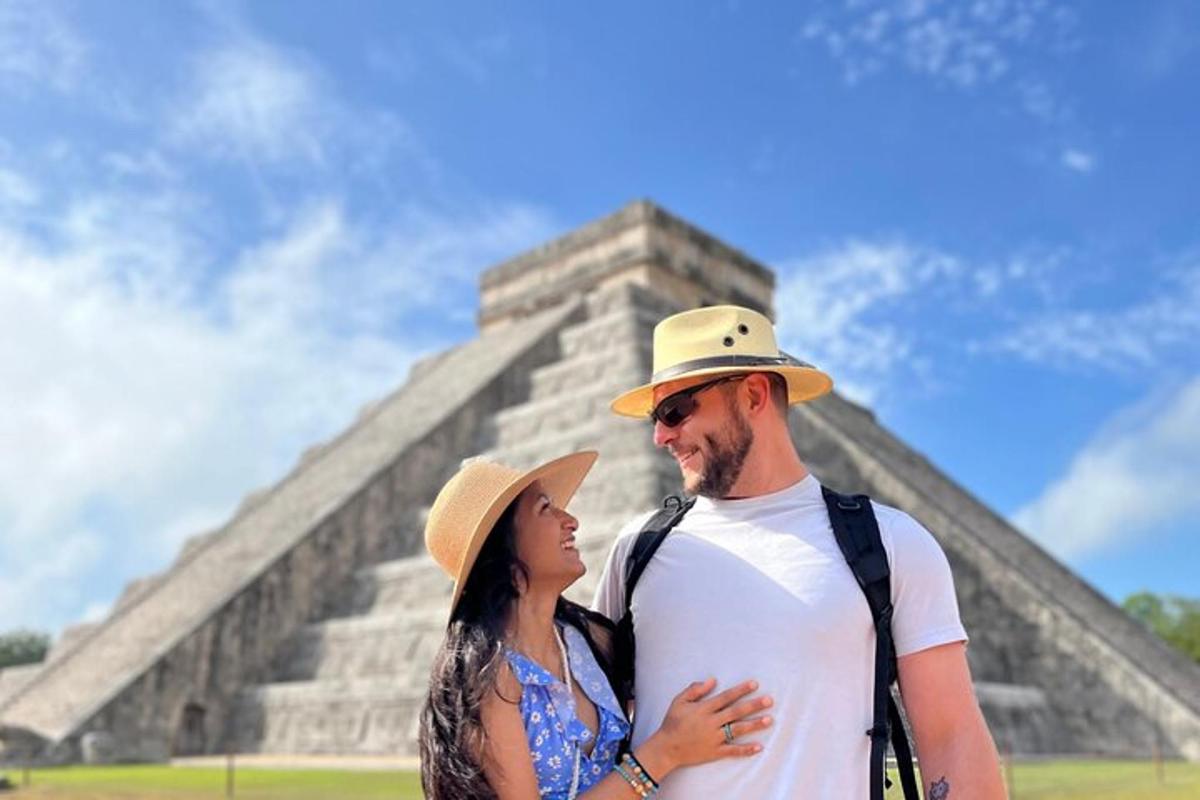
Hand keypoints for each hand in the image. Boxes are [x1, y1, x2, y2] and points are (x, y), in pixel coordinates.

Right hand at [647, 678, 772, 770]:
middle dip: (753, 705)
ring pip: (738, 730)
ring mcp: (714, 738)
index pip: (726, 697)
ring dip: (754, 725)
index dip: (741, 690)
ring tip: (769, 719)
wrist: (666, 748)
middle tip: (769, 700)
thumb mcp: (679, 701)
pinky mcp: (715, 752)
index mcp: (703, 709)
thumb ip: (695, 690)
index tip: (755, 684)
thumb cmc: (672, 722)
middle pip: (736, 712)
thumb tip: (712, 680)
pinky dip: (746, 749)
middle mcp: (711, 723)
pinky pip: (733, 751)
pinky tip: (759, 746)